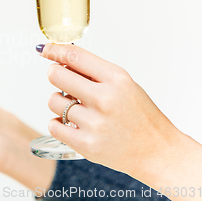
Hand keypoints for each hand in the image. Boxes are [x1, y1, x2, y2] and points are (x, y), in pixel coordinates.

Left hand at [38, 43, 180, 174]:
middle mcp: (105, 99)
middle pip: (56, 76)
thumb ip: (94, 72)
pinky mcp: (86, 144)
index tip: (45, 49)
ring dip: (59, 102)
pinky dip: (58, 123)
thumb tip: (60, 60)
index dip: (55, 50)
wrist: (157, 152)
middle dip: (56, 75)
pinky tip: (71, 124)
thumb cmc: (140, 117)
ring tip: (77, 108)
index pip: (75, 56)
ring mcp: (95, 123)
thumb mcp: (124, 84)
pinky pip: (53, 126)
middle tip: (64, 82)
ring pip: (53, 101)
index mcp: (116, 80)